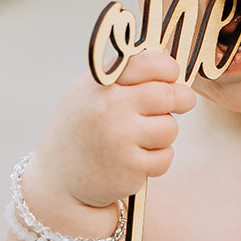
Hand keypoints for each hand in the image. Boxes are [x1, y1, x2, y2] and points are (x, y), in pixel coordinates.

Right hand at [26, 50, 196, 218]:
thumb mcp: (89, 94)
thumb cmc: (80, 131)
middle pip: (168, 95)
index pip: (147, 62)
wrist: (57, 179)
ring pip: (170, 128)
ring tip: (142, 137)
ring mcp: (121, 140)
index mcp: (100, 86)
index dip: (168, 67)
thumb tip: (168, 60)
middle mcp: (110, 109)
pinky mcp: (130, 169)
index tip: (173, 75)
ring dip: (164, 134)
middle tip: (183, 101)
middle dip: (183, 98)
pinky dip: (157, 160)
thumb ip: (123, 77)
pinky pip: (165, 157)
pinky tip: (136, 159)